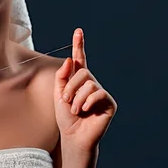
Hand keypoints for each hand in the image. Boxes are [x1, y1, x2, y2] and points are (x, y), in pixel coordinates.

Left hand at [53, 28, 116, 154]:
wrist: (73, 136)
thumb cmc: (66, 117)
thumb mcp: (58, 95)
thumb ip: (62, 77)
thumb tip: (71, 60)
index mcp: (78, 80)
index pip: (80, 59)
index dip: (79, 45)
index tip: (78, 31)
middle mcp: (91, 83)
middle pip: (82, 72)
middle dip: (70, 87)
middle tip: (67, 102)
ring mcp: (101, 92)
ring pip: (89, 83)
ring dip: (77, 98)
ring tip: (76, 110)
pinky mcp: (109, 102)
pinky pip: (98, 93)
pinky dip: (88, 102)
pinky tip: (86, 111)